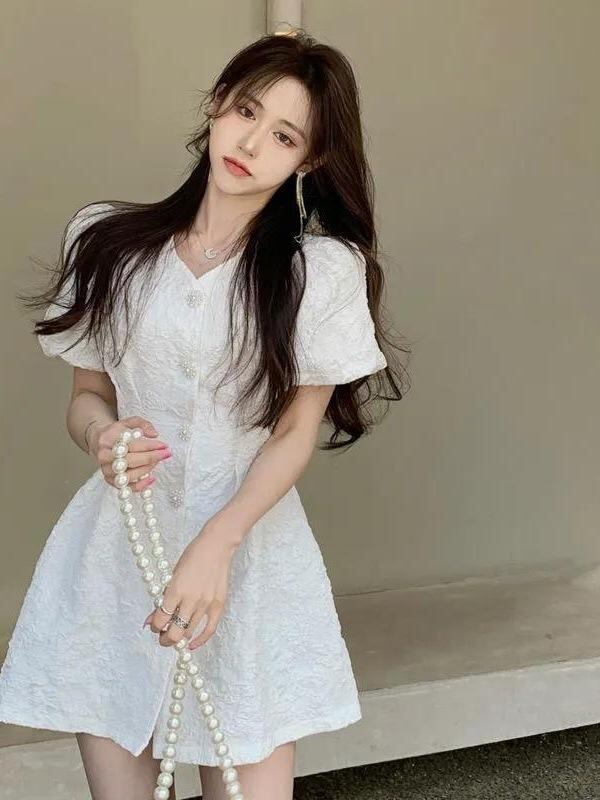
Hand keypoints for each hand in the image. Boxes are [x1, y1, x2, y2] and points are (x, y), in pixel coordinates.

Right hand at [91, 416, 171, 492]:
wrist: (101, 443)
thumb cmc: (117, 433)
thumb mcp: (128, 422)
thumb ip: (142, 424)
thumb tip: (155, 434)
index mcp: (107, 441)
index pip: (132, 445)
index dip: (150, 446)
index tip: (164, 445)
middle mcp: (104, 458)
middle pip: (131, 461)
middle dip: (151, 458)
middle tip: (166, 454)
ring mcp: (107, 471)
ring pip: (130, 476)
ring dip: (148, 469)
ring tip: (157, 462)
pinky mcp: (110, 481)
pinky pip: (128, 488)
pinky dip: (142, 485)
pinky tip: (152, 478)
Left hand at [143, 525, 236, 650]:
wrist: (216, 546)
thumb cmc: (192, 556)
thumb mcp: (172, 575)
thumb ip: (163, 598)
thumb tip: (151, 620)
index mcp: (176, 590)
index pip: (160, 620)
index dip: (154, 626)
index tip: (154, 625)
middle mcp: (191, 600)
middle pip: (175, 633)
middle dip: (165, 639)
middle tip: (163, 635)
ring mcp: (206, 604)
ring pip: (189, 633)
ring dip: (179, 638)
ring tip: (175, 634)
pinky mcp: (219, 605)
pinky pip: (209, 630)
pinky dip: (199, 640)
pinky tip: (192, 644)